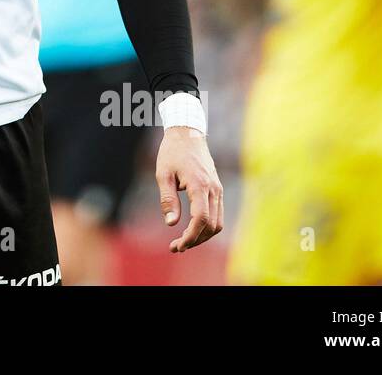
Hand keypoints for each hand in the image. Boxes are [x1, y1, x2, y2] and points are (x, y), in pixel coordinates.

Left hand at [155, 127, 222, 252]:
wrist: (187, 133)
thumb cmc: (172, 152)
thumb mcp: (163, 174)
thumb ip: (168, 199)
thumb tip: (171, 224)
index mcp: (199, 185)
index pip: (201, 219)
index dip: (190, 236)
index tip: (177, 245)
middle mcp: (213, 189)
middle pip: (212, 226)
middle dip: (195, 240)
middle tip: (176, 247)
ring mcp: (218, 189)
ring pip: (217, 222)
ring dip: (202, 236)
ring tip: (183, 241)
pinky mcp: (217, 189)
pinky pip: (217, 214)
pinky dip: (207, 226)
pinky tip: (192, 229)